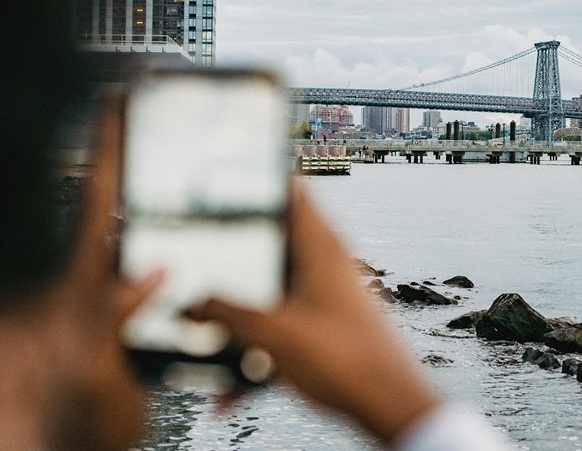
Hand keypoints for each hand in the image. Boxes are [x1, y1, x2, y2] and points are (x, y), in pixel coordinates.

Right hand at [187, 181, 439, 445]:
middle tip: (194, 258)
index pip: (292, 192)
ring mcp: (326, 297)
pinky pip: (281, 330)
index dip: (262, 178)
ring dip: (239, 316)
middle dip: (232, 257)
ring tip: (202, 333)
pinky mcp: (325, 327)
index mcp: (320, 248)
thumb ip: (226, 315)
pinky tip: (229, 392)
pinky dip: (256, 354)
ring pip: (271, 293)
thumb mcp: (272, 334)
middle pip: (271, 245)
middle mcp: (325, 265)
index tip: (226, 175)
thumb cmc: (348, 361)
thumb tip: (191, 306)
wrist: (391, 406)